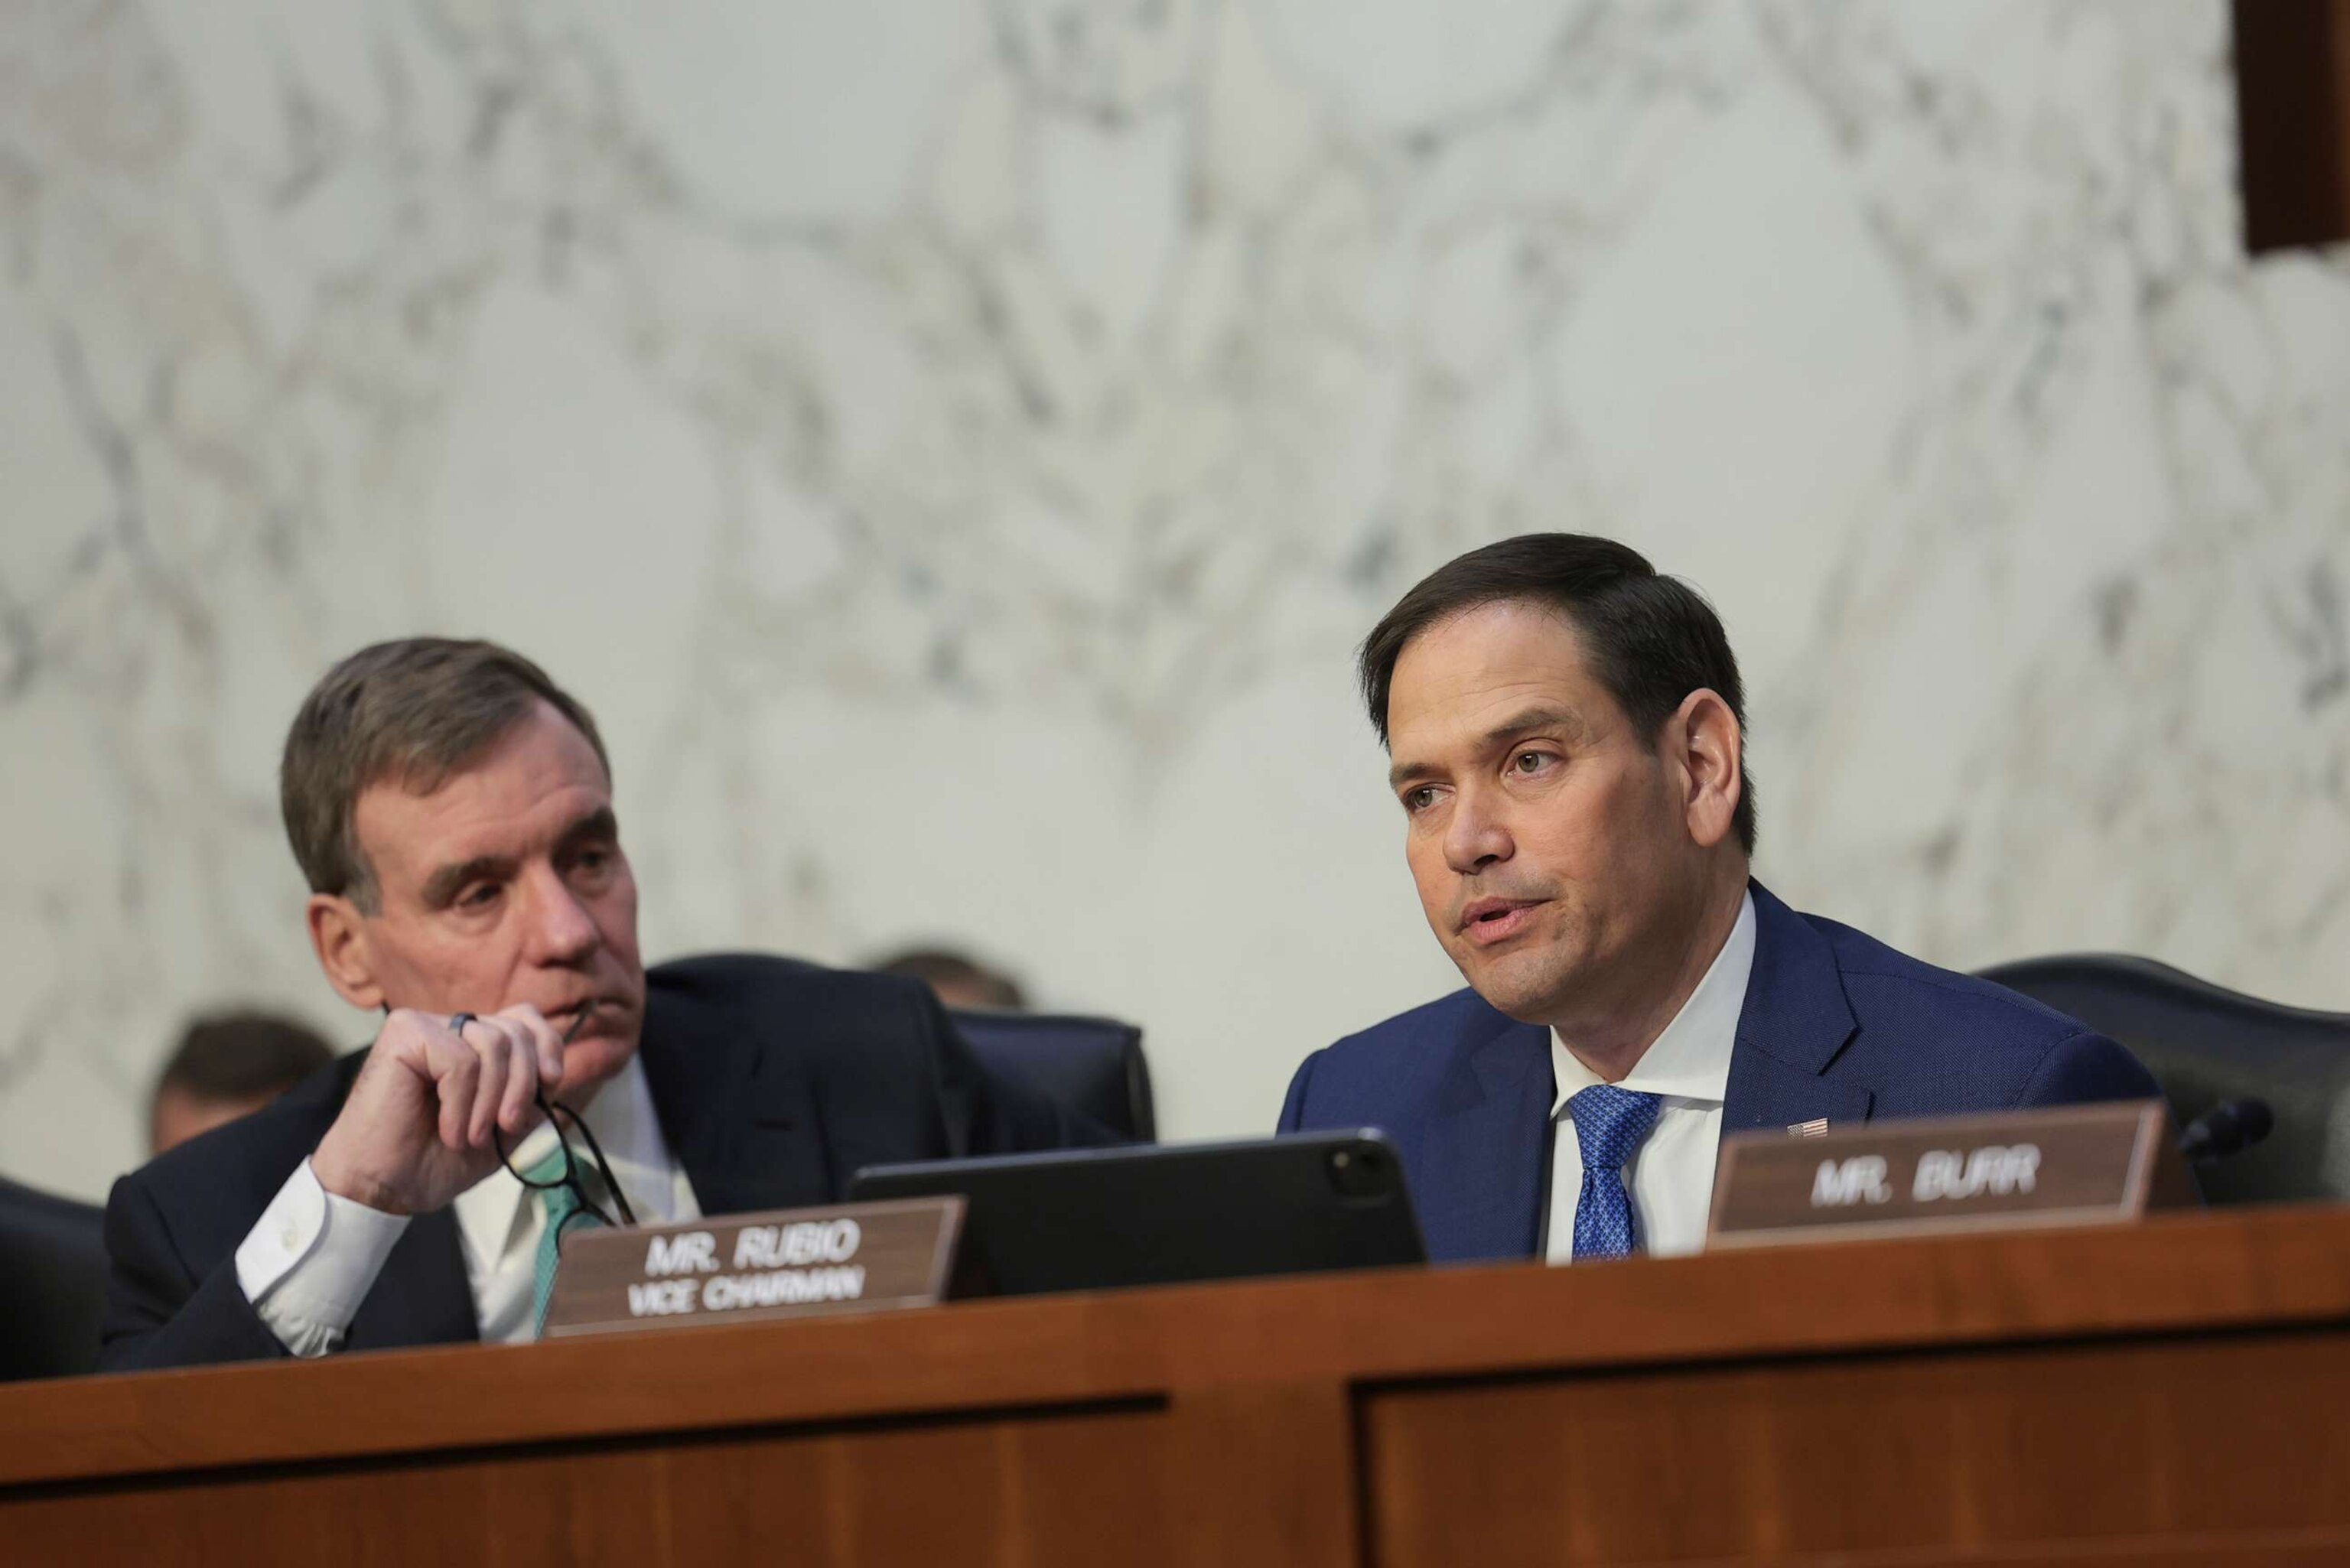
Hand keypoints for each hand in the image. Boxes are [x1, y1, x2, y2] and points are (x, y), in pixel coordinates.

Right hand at [311, 1006, 567, 1215]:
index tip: (552, 1083)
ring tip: (470, 1135)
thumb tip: (558, 1075)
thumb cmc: (435, 1160)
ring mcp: (425, 1025)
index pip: (524, 1018)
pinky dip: (462, 1105)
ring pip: (493, 1043)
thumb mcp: (502, 1130)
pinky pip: (461, 1062)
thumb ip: (531, 1099)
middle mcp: (450, 1027)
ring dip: (490, 1101)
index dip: (547, 1046)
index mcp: (472, 1044)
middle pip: (515, 1032)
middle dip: (522, 1085)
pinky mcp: (404, 1034)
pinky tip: (446, 1130)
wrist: (384, 1188)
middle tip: (504, 1128)